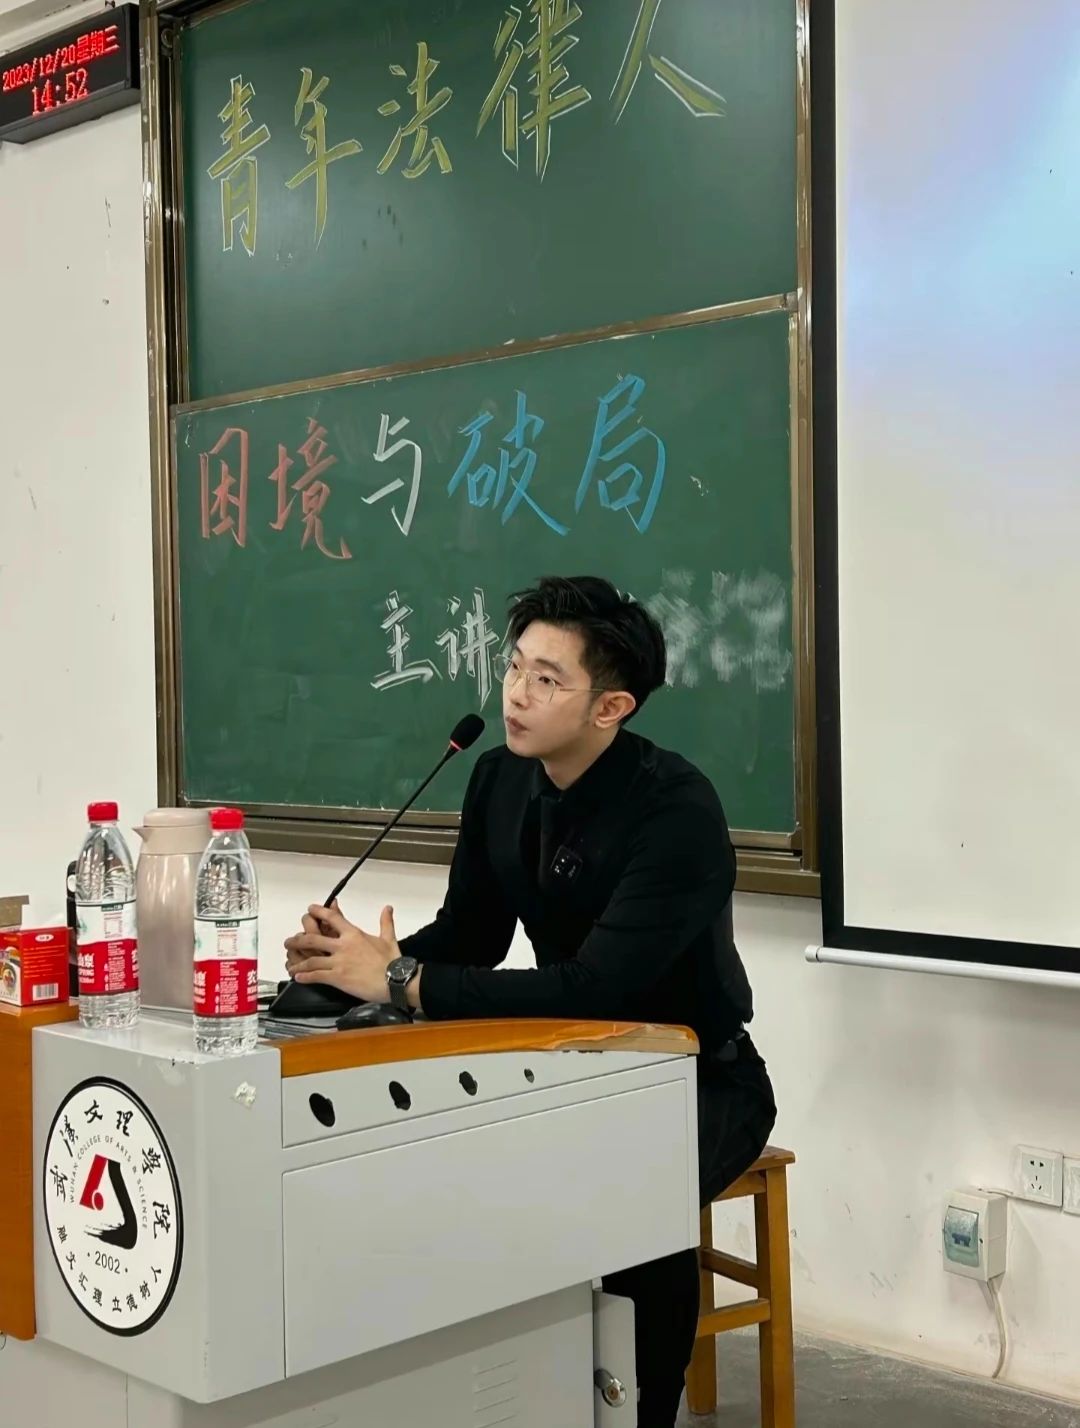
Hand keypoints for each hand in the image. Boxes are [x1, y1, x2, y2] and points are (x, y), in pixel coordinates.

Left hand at [283, 902, 399, 1003]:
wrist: (395, 980)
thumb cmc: (392, 961)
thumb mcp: (389, 938)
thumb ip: (385, 922)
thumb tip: (387, 908)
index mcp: (354, 934)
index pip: (333, 918)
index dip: (319, 912)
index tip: (310, 909)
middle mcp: (343, 946)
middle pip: (313, 938)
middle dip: (298, 940)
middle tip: (290, 941)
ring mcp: (339, 962)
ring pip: (311, 959)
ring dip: (297, 962)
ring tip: (290, 965)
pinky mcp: (338, 977)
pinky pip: (316, 975)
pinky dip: (305, 976)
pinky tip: (298, 977)